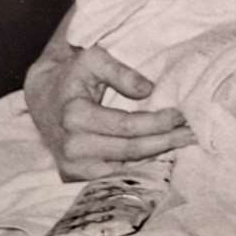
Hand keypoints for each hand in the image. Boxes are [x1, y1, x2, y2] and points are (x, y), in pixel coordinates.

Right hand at [23, 42, 196, 180]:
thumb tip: (148, 90)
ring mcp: (72, 166)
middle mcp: (72, 146)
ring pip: (124, 168)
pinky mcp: (74, 176)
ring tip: (182, 144)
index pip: (127, 126)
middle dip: (164, 142)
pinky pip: (112, 176)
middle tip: (192, 133)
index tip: (180, 115)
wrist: (43, 95)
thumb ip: (120, 72)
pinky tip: (160, 158)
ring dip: (155, 158)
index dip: (157, 123)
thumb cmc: (73, 73)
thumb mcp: (94, 59)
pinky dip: (137, 169)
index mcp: (75, 115)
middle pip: (130, 151)